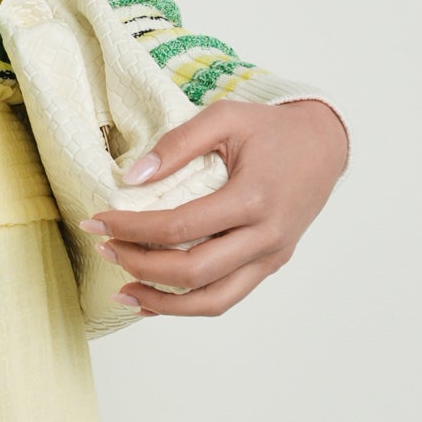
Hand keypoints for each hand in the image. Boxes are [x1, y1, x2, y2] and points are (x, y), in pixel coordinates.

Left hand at [89, 95, 349, 316]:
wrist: (323, 146)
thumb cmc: (272, 129)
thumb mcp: (226, 117)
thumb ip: (178, 143)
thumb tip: (132, 178)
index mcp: (254, 198)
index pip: (180, 226)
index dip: (132, 228)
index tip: (97, 221)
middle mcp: (266, 236)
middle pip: (193, 271)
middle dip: (140, 265)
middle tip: (104, 249)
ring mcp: (271, 257)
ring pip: (212, 301)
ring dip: (162, 303)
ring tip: (123, 291)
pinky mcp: (269, 266)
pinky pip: (225, 297)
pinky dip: (186, 305)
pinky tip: (153, 300)